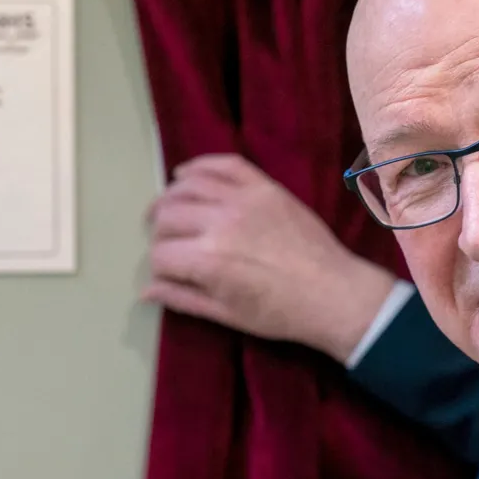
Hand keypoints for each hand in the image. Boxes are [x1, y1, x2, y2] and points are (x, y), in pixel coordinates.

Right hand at [143, 153, 397, 362]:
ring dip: (170, 197)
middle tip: (168, 243)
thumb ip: (183, 298)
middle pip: (167, 216)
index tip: (168, 273)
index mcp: (208, 261)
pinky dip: (200, 166)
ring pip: (188, 186)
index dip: (159, 266)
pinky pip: (224, 164)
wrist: (332, 294)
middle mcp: (219, 223)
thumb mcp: (226, 314)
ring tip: (167, 209)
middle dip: (160, 233)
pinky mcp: (264, 187)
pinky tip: (186, 175)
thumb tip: (146, 290)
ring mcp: (243, 200)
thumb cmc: (279, 313)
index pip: (160, 254)